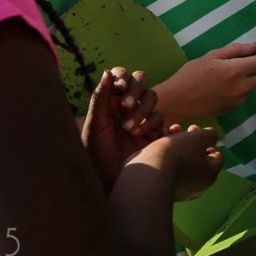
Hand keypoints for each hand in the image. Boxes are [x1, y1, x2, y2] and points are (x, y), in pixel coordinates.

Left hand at [82, 68, 162, 191]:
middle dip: (135, 90)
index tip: (120, 88)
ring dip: (143, 109)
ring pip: (151, 98)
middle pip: (140, 81)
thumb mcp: (95, 126)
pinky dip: (152, 124)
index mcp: (109, 99)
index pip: (120, 75)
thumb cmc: (95, 154)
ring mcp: (141, 116)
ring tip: (130, 129)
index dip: (123, 77)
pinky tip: (143, 136)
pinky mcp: (153, 131)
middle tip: (126, 107)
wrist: (109, 183)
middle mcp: (126, 104)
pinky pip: (159, 119)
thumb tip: (106, 72)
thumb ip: (100, 99)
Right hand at [132, 125, 222, 201]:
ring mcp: (179, 189)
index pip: (217, 156)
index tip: (195, 131)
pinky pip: (168, 168)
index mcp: (209, 174)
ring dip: (177, 145)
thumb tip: (212, 136)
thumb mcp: (198, 138)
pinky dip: (165, 156)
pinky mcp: (163, 188)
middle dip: (190, 140)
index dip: (208, 140)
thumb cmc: (178, 154)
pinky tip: (156, 144)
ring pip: (182, 161)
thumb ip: (210, 135)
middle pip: (198, 158)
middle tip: (182, 130)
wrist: (148, 175)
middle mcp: (197, 185)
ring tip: (167, 133)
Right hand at [155, 43, 255, 122]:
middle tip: (242, 64)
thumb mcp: (212, 56)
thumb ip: (236, 50)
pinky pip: (243, 96)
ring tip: (227, 76)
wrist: (177, 101)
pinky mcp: (232, 109)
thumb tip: (255, 47)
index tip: (247, 54)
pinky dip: (239, 89)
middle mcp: (241, 87)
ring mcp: (238, 101)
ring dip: (248, 79)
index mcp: (236, 71)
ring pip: (254, 87)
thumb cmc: (191, 74)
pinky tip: (222, 87)